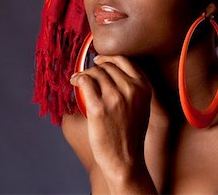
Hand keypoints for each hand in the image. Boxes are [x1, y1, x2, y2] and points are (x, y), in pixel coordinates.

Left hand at [70, 55, 151, 182]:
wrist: (126, 159)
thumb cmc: (131, 134)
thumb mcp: (142, 105)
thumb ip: (133, 87)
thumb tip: (112, 71)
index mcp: (143, 87)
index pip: (124, 60)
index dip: (108, 57)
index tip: (98, 60)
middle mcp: (131, 89)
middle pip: (107, 66)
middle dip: (94, 68)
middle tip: (86, 73)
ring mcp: (115, 97)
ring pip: (95, 73)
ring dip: (84, 73)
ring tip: (77, 79)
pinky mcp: (99, 107)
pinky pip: (85, 82)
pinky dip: (77, 78)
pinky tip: (74, 82)